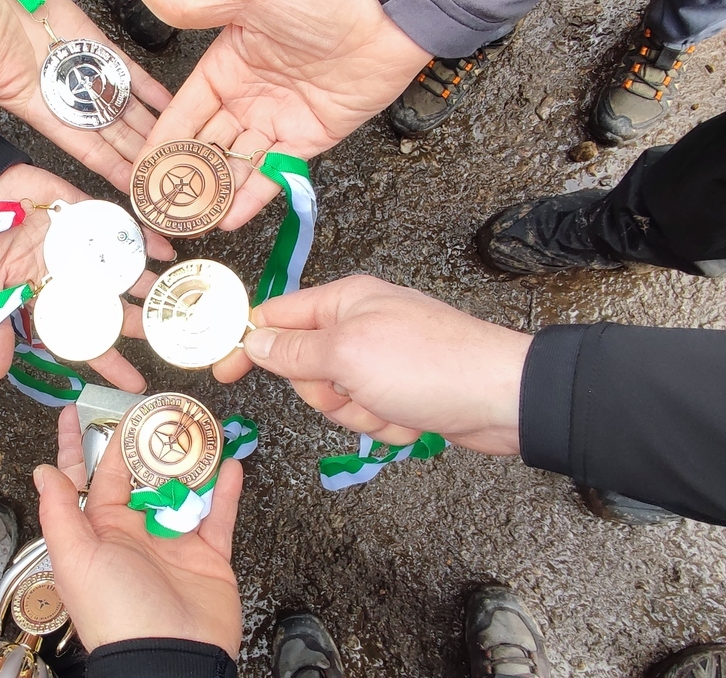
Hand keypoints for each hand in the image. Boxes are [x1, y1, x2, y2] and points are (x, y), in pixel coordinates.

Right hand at [0, 0, 172, 190]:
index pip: (86, 151)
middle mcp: (68, 97)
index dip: (112, 173)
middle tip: (171, 177)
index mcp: (41, 113)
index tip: (137, 195)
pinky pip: (128, 70)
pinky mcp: (94, 43)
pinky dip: (150, 86)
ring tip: (181, 146)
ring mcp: (84, 70)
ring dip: (152, 125)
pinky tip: (173, 103)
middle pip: (115, 134)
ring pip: (126, 106)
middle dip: (140, 156)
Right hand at [0, 165, 175, 392]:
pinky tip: (165, 251)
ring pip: (126, 273)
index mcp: (50, 300)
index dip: (111, 362)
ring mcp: (84, 249)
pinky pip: (123, 231)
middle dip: (143, 324)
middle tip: (170, 335)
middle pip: (115, 308)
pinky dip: (145, 241)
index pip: (85, 338)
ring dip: (152, 285)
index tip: (137, 383)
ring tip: (176, 295)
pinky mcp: (89, 217)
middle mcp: (73, 279)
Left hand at [34, 411, 244, 655]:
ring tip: (196, 425)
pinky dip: (225, 490)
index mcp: (99, 532)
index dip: (81, 443)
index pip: (88, 478)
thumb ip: (61, 513)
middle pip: (139, 476)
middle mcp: (135, 533)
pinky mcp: (208, 556)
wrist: (168, 657)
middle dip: (144, 442)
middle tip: (155, 407)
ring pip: (181, 488)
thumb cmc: (115, 613)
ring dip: (188, 458)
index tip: (76, 410)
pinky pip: (218, 515)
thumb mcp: (75, 559)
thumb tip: (43, 472)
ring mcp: (173, 542)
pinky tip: (230, 463)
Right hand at [137, 0, 430, 229]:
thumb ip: (196, 3)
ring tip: (189, 221)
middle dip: (183, 176)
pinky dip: (253, 196)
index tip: (141, 171)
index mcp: (226, 64)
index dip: (162, 142)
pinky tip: (230, 216)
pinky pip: (276, 172)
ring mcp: (280, 118)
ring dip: (214, 192)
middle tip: (160, 207)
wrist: (388, 6)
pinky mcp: (311, 136)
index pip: (184, 112)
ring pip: (237, 164)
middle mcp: (249, 95)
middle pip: (207, 145)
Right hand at [213, 275, 531, 454]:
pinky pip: (369, 416)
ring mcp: (381, 361)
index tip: (223, 372)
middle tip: (353, 390)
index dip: (248, 344)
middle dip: (326, 392)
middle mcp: (360, 325)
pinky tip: (412, 420)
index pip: (276, 317)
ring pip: (336, 399)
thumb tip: (253, 341)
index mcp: (344, 300)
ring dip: (360, 414)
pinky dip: (386, 425)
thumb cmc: (429, 364)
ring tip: (392, 406)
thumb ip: (294, 350)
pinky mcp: (401, 392)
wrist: (502, 400)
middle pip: (304, 368)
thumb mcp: (348, 353)